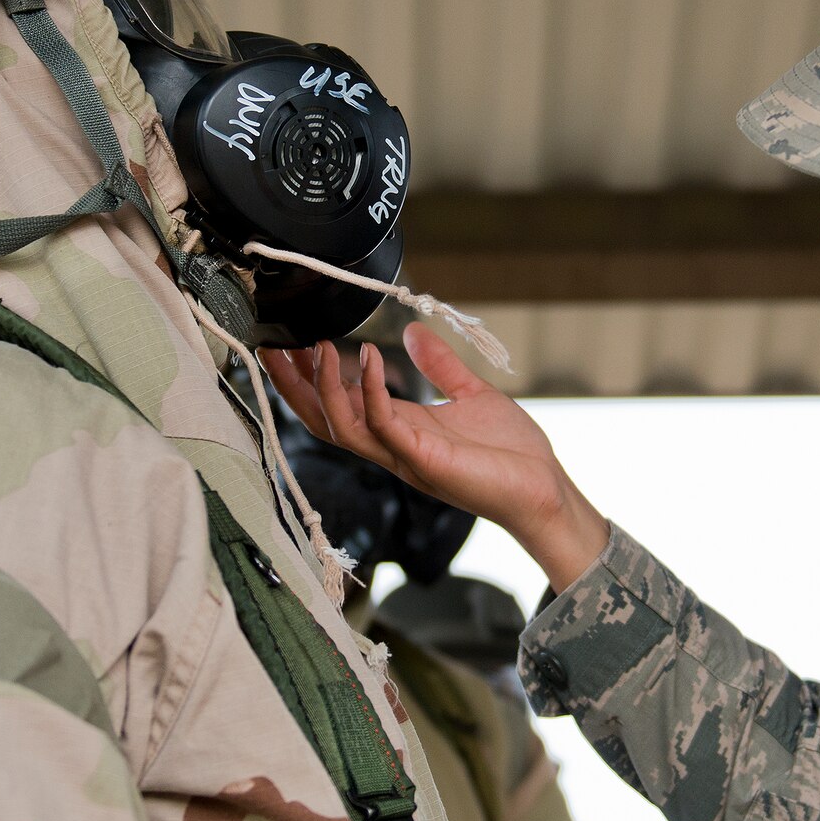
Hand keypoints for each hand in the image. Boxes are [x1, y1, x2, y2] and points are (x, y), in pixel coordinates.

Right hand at [263, 324, 610, 590]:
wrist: (544, 489)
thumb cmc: (511, 453)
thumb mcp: (470, 394)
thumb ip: (439, 366)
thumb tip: (412, 331)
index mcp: (399, 431)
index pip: (338, 408)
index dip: (310, 380)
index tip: (293, 343)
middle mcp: (393, 447)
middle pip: (325, 421)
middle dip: (296, 387)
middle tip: (275, 347)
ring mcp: (405, 456)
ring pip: (342, 428)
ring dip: (324, 388)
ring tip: (318, 346)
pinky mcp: (425, 460)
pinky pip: (384, 424)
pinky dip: (371, 391)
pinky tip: (369, 356)